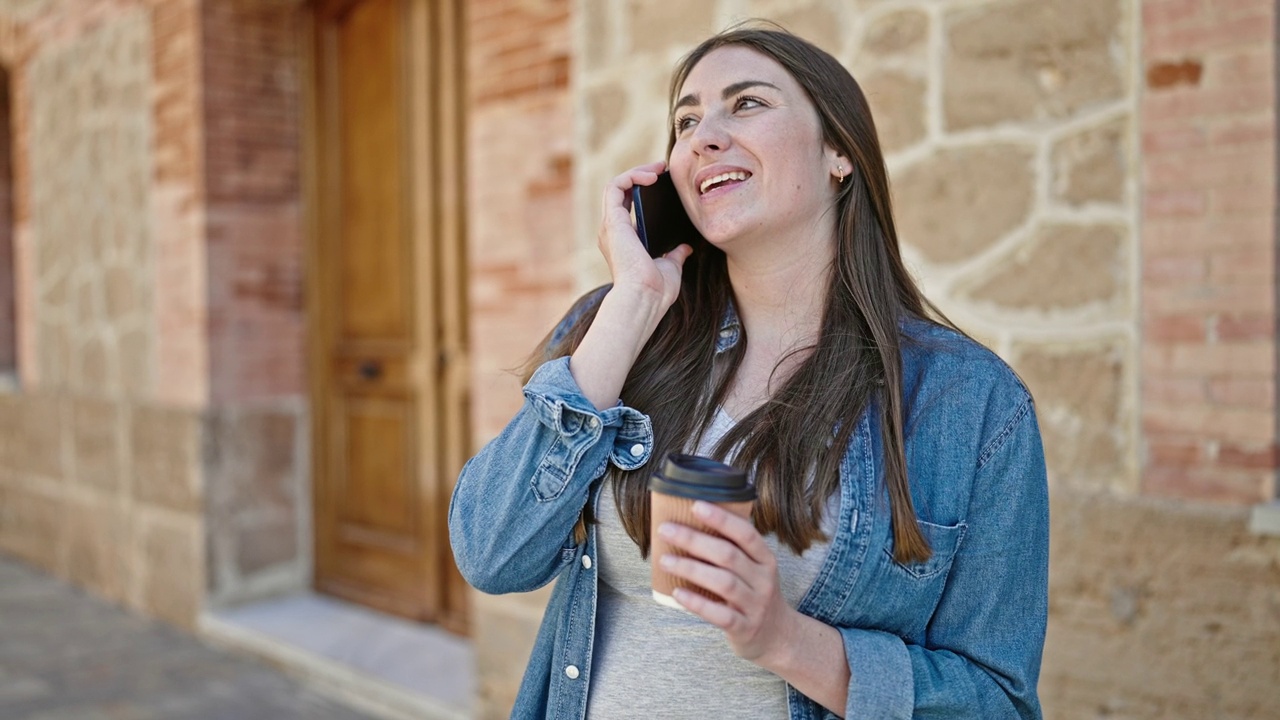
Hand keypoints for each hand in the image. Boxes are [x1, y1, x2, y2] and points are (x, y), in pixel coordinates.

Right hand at [598, 161, 692, 308]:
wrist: (644, 299)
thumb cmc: (656, 291)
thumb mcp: (670, 267)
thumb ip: (675, 255)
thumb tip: (686, 248)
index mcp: (624, 242)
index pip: (629, 207)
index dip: (644, 191)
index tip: (665, 183)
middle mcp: (613, 232)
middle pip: (621, 192)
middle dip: (641, 176)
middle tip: (663, 169)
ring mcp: (610, 226)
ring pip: (616, 185)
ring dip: (637, 172)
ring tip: (658, 168)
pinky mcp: (612, 221)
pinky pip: (615, 186)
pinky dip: (632, 176)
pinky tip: (652, 175)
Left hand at [656, 501, 799, 665]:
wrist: (778, 637)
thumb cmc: (755, 594)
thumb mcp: (755, 569)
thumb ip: (734, 549)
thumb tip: (693, 520)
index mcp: (766, 560)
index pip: (746, 534)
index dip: (721, 519)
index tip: (695, 505)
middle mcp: (763, 580)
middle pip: (728, 555)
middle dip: (694, 540)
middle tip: (666, 530)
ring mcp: (755, 605)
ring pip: (723, 582)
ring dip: (691, 568)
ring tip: (665, 560)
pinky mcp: (744, 628)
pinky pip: (720, 614)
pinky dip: (697, 603)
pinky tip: (677, 593)